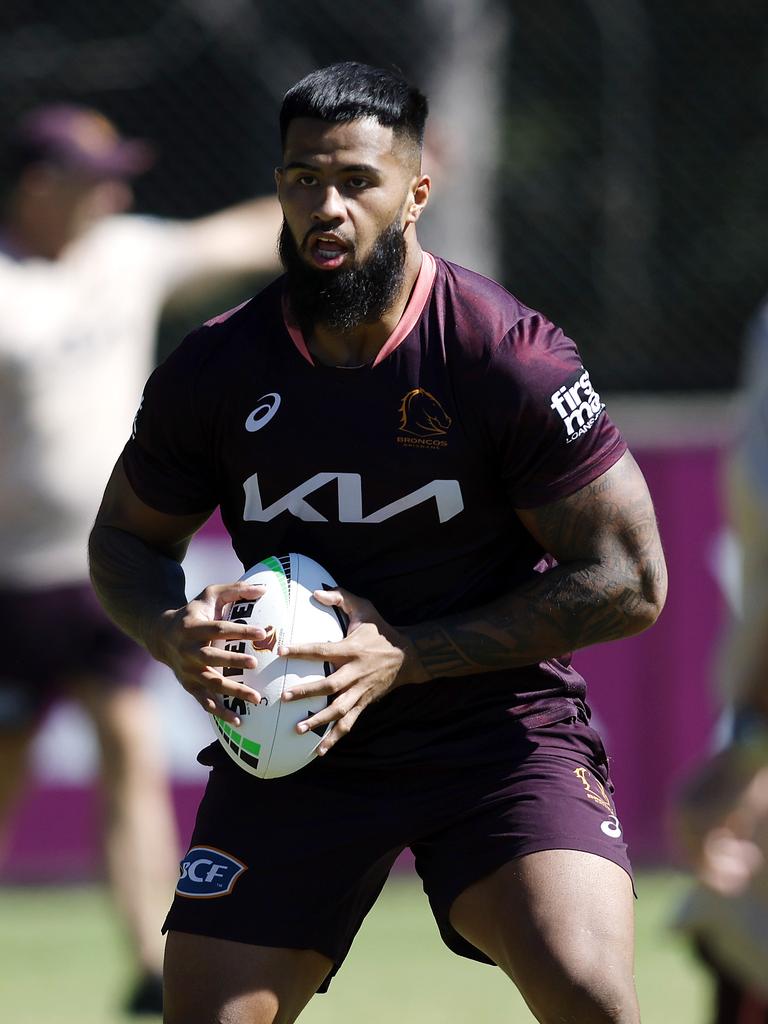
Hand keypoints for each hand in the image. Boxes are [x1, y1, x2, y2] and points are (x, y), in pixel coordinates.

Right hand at [150, 581, 268, 724]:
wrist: (161, 635)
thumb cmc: (194, 612)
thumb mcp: (210, 595)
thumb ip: (235, 590)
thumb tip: (264, 589)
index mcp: (192, 627)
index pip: (219, 629)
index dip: (240, 630)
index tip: (262, 632)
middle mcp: (187, 650)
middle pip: (210, 657)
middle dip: (232, 661)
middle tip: (255, 663)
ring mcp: (187, 670)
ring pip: (210, 683)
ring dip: (232, 691)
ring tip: (256, 698)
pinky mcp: (189, 685)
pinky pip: (204, 701)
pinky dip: (220, 712)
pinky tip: (238, 720)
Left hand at [280, 588, 426, 754]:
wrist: (408, 656)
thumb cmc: (381, 630)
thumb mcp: (365, 608)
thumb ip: (341, 598)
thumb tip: (316, 592)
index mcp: (351, 650)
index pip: (322, 649)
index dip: (302, 650)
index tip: (281, 650)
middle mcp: (355, 673)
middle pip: (329, 685)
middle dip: (307, 691)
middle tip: (285, 696)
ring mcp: (360, 691)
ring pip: (338, 709)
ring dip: (319, 721)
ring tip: (298, 729)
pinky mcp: (364, 703)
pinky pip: (349, 723)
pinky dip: (335, 738)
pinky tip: (319, 751)